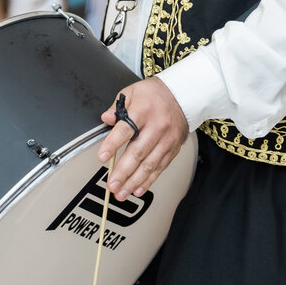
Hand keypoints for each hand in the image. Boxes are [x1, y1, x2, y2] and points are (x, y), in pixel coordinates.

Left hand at [99, 77, 188, 200]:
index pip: (127, 128)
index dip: (113, 144)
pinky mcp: (173, 149)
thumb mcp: (133, 92)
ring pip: (149, 164)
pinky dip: (149, 180)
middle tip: (112, 184)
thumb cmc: (155, 94)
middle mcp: (157, 126)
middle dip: (123, 171)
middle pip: (138, 152)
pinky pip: (160, 167)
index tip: (102, 157)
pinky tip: (138, 189)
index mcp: (144, 110)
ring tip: (122, 192)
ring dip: (134, 181)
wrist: (183, 95)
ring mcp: (167, 139)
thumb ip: (117, 106)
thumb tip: (106, 118)